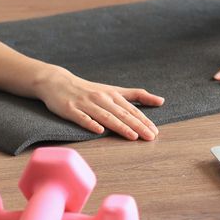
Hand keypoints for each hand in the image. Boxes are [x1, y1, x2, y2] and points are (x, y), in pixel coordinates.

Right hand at [35, 67, 163, 140]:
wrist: (58, 82)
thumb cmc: (89, 89)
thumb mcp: (114, 90)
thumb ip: (136, 96)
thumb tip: (161, 100)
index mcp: (113, 95)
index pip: (131, 110)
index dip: (144, 121)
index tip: (155, 132)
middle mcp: (101, 99)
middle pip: (122, 114)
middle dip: (137, 126)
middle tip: (150, 137)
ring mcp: (86, 104)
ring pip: (105, 116)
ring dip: (119, 126)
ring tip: (132, 136)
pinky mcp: (71, 110)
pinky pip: (82, 118)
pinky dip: (91, 123)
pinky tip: (99, 131)